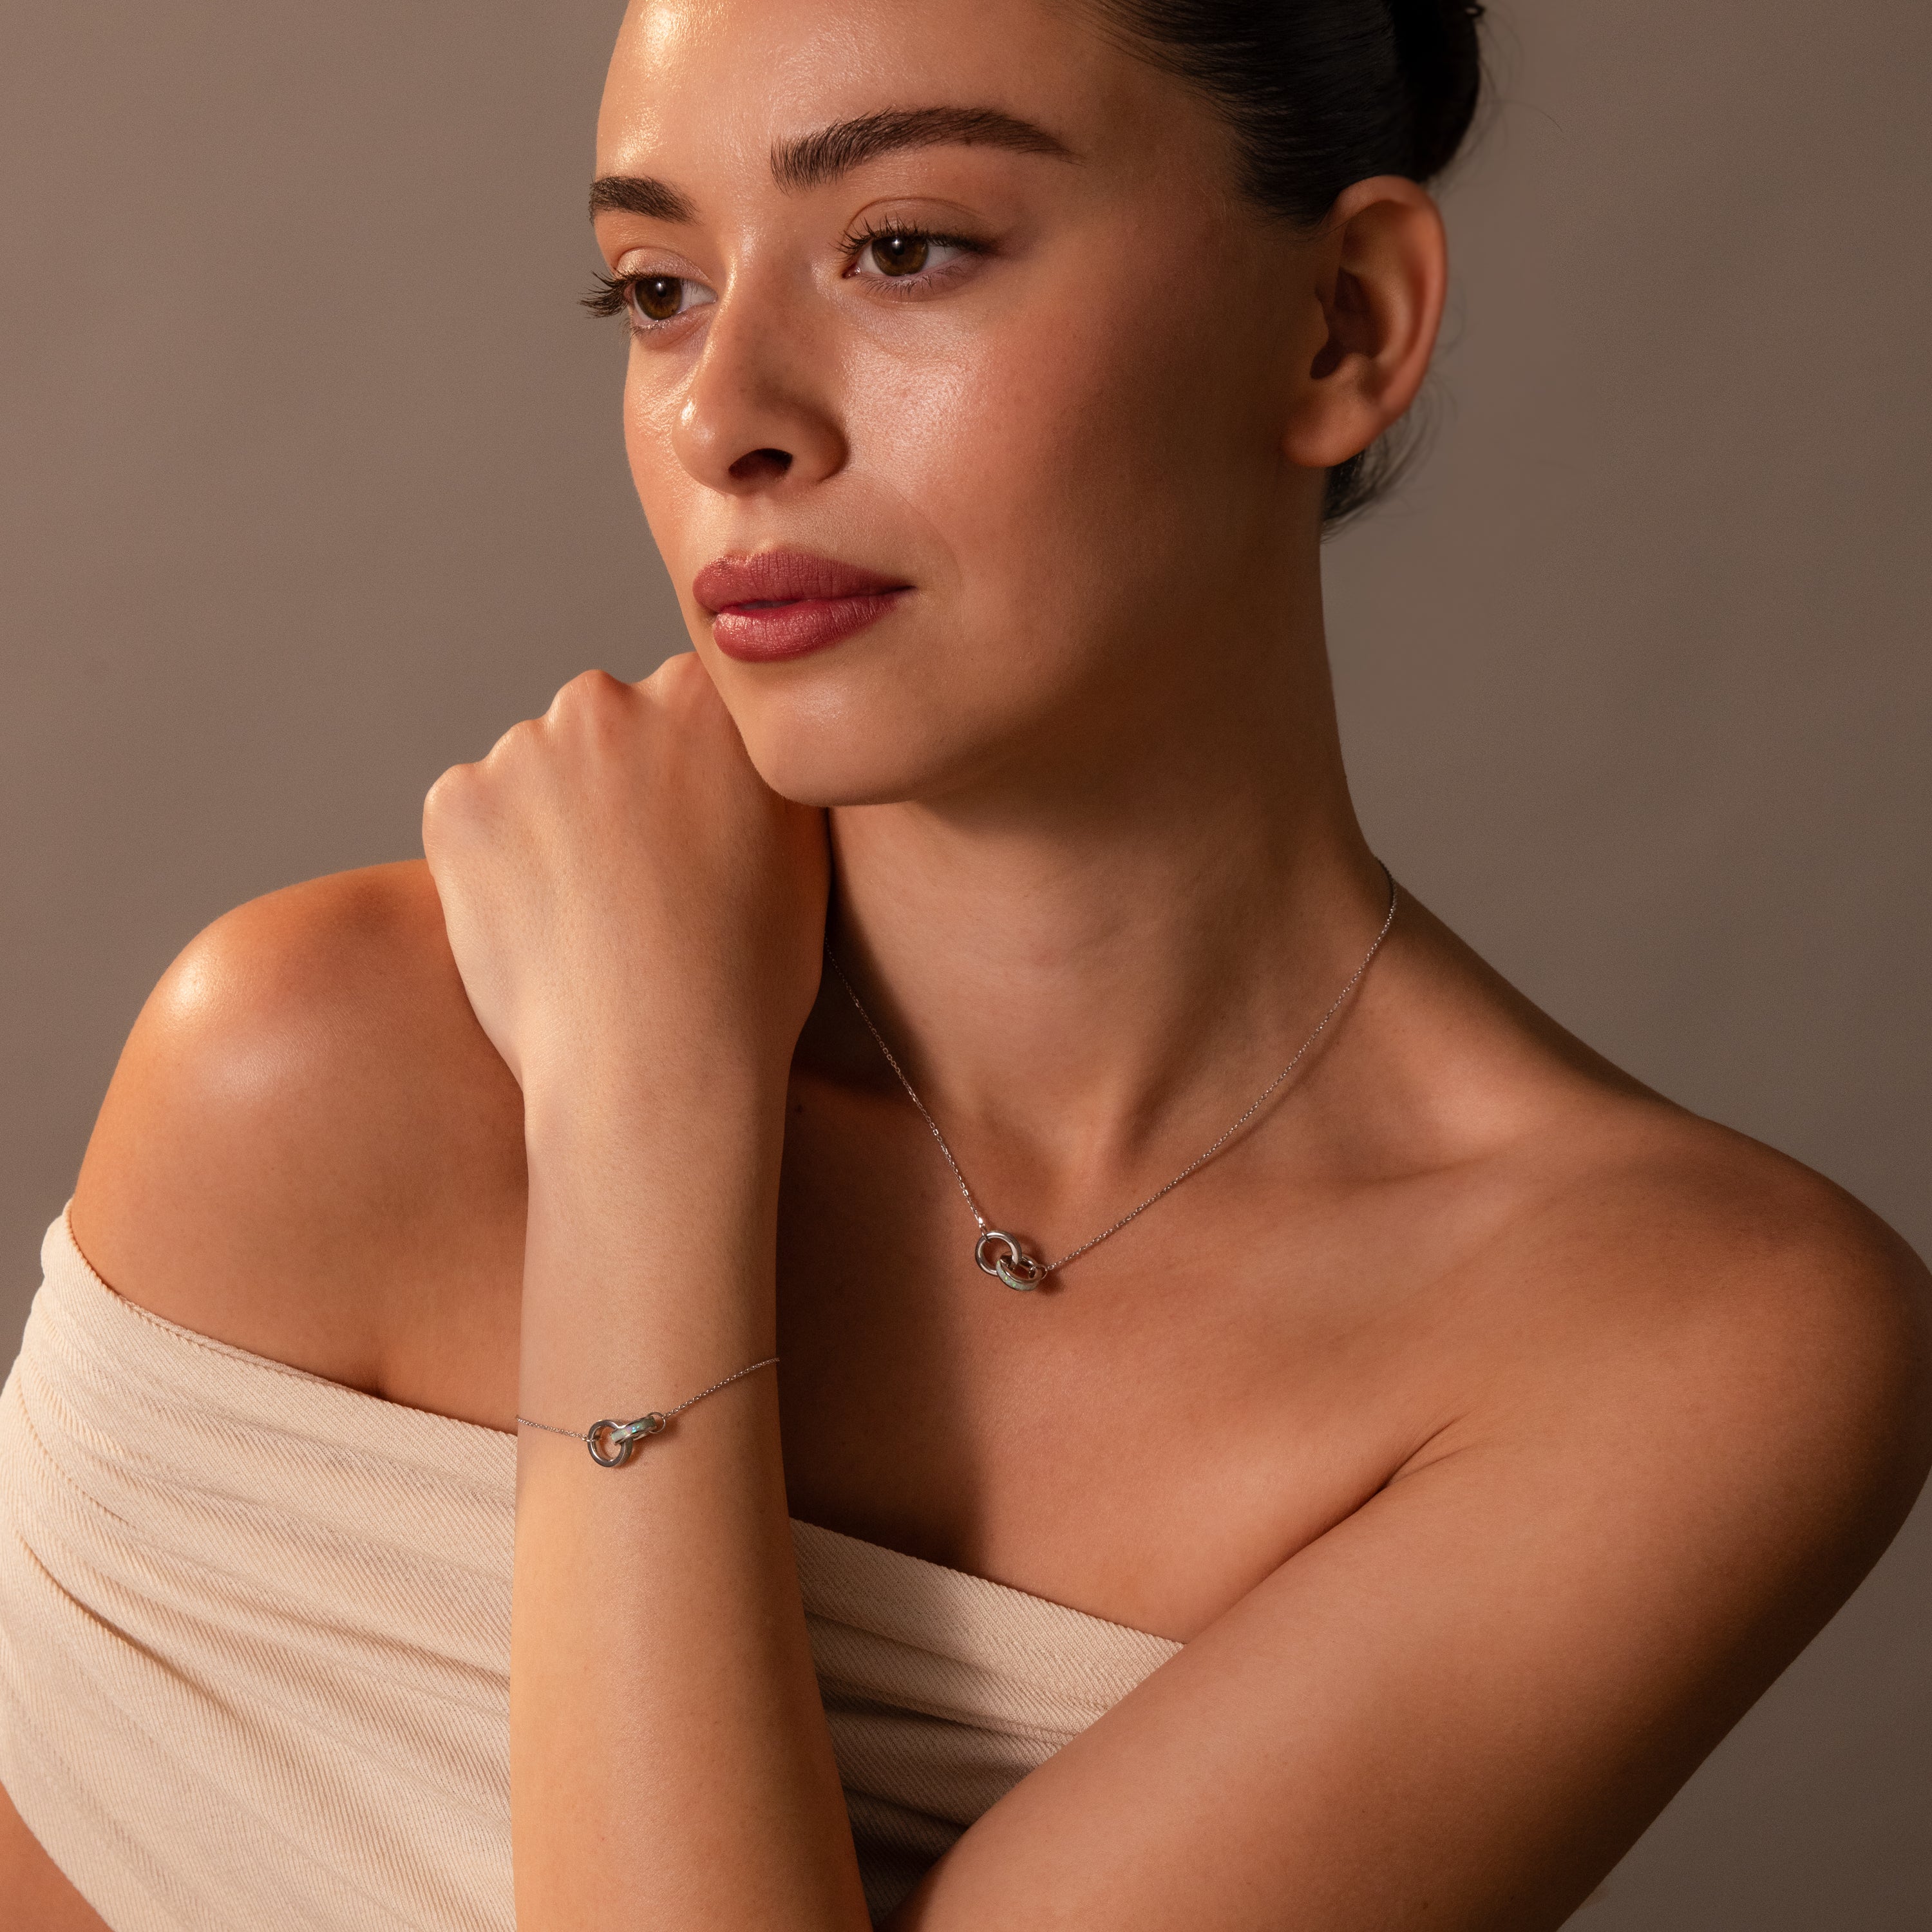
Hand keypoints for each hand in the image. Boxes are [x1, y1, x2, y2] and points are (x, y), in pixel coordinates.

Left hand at [422, 655, 828, 1098]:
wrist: (656, 1066)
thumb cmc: (748, 980)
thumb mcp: (804, 851)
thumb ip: (764, 772)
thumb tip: (742, 750)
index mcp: (705, 698)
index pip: (683, 708)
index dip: (687, 781)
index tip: (691, 842)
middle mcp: (611, 699)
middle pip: (602, 731)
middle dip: (611, 791)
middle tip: (635, 888)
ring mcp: (524, 748)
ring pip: (532, 777)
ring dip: (549, 826)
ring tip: (587, 922)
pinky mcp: (457, 803)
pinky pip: (472, 821)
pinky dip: (491, 865)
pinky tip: (537, 929)